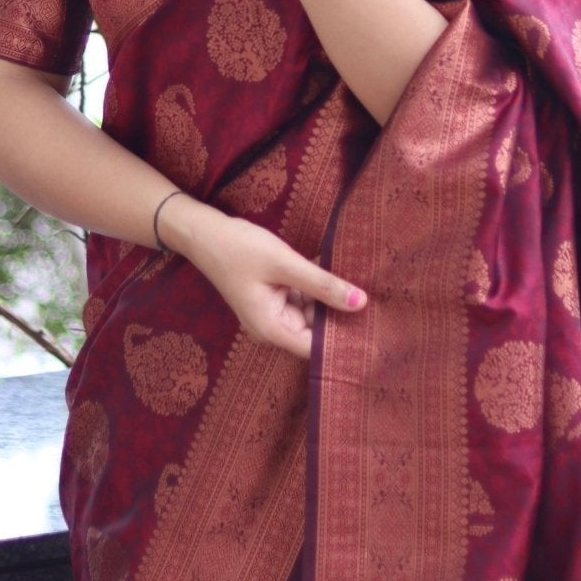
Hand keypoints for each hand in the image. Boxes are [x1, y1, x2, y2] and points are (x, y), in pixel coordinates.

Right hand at [176, 208, 366, 360]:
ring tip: (361, 279)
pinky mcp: (275, 296)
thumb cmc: (239, 248)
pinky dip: (317, 285)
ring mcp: (273, 312)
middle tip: (375, 296)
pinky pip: (304, 296)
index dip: (344, 340)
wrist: (204, 232)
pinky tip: (338, 268)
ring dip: (331, 296)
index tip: (373, 328)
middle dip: (341, 313)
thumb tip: (361, 303)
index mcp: (272, 329)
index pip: (317, 348)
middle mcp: (273, 327)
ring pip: (313, 311)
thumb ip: (323, 284)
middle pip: (317, 330)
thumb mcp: (284, 264)